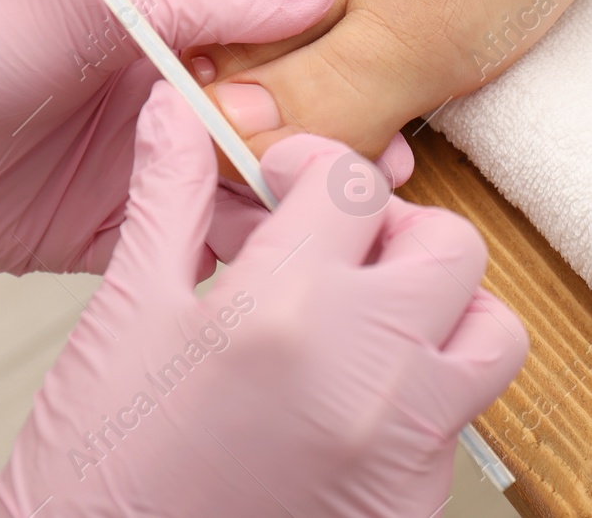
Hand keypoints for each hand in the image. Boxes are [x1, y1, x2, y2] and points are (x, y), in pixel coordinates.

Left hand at [0, 0, 412, 273]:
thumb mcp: (106, 12)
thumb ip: (215, 6)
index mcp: (164, 46)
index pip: (271, 66)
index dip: (330, 89)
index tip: (386, 108)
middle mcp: (160, 113)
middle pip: (265, 137)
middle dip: (324, 155)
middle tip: (378, 174)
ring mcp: (138, 179)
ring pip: (236, 198)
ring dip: (287, 209)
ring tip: (338, 220)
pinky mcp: (109, 241)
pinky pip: (186, 248)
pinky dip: (230, 253)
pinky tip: (274, 258)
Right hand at [0, 83, 526, 517]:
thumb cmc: (100, 475)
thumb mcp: (125, 320)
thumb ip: (167, 201)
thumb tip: (176, 112)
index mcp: (282, 308)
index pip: (352, 183)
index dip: (315, 166)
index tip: (287, 188)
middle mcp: (364, 370)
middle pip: (449, 245)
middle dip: (396, 234)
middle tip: (338, 256)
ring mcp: (403, 442)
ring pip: (491, 332)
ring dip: (444, 313)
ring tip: (372, 327)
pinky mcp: (416, 500)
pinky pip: (465, 418)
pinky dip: (427, 394)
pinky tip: (356, 400)